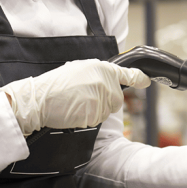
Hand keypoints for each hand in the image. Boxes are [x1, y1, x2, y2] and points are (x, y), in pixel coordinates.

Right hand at [0, 59, 150, 135]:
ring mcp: (100, 97)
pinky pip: (97, 120)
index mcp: (101, 67)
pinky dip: (87, 119)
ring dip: (94, 111)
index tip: (146, 81)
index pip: (126, 74)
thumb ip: (96, 74)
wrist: (39, 98)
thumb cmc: (55, 85)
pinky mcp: (95, 112)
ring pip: (106, 111)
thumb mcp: (77, 70)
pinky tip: (74, 111)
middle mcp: (104, 80)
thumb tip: (109, 80)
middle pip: (116, 100)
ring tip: (75, 102)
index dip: (138, 78)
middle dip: (104, 102)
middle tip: (82, 97)